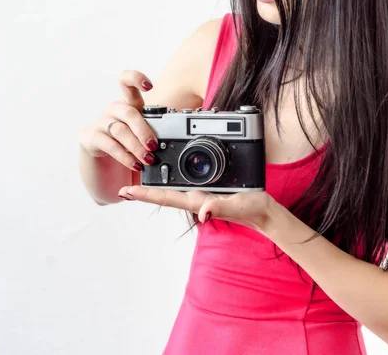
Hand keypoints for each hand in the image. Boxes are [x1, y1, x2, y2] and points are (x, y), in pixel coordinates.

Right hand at [79, 70, 157, 171]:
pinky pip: (109, 145)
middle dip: (144, 130)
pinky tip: (135, 164)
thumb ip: (155, 131)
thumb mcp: (142, 134)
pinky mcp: (90, 137)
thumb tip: (175, 138)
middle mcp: (113, 110)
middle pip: (128, 112)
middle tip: (154, 146)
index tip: (149, 86)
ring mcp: (100, 122)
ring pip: (119, 130)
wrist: (105, 162)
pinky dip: (125, 156)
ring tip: (148, 159)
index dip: (136, 79)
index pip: (126, 81)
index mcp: (128, 103)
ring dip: (136, 146)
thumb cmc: (129, 143)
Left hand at [117, 185, 279, 232]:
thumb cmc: (253, 211)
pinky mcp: (210, 190)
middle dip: (143, 191)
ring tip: (139, 179)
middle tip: (123, 187)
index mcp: (198, 201)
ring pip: (173, 189)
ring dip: (155, 185)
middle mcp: (196, 199)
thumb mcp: (239, 206)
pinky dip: (173, 180)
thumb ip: (221, 207)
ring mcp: (202, 195)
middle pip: (163, 194)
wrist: (264, 213)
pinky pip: (187, 184)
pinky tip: (169, 174)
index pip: (166, 197)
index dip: (145, 194)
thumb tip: (203, 213)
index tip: (126, 191)